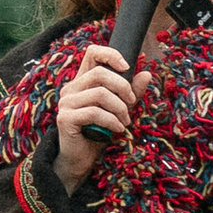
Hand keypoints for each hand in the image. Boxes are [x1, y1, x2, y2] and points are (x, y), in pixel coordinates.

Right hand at [54, 43, 136, 183]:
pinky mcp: (65, 118)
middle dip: (123, 88)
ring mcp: (66, 102)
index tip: (126, 67)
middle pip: (100, 73)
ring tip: (125, 121)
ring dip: (120, 108)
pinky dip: (112, 121)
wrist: (81, 159)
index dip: (111, 54)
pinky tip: (117, 129)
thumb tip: (146, 74)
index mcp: (82, 81)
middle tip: (131, 104)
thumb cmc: (99, 132)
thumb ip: (130, 93)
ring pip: (100, 94)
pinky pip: (94, 112)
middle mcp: (71, 88)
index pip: (92, 53)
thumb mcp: (118, 110)